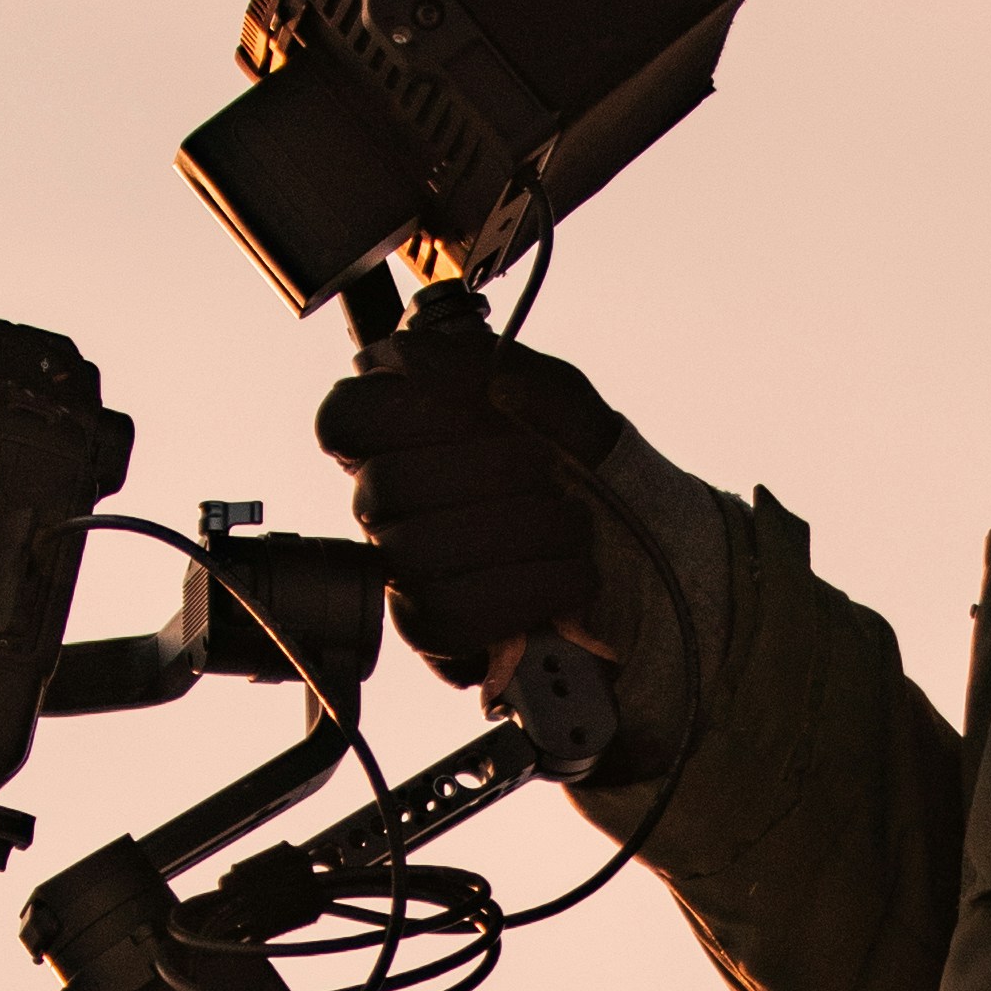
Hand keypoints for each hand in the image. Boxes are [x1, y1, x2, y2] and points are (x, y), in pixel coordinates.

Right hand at [311, 288, 628, 697]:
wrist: (645, 546)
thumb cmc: (580, 465)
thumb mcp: (548, 391)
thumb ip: (478, 359)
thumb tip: (404, 355)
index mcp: (400, 438)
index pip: (345, 417)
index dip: (408, 407)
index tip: (477, 404)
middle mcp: (387, 506)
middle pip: (388, 482)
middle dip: (489, 469)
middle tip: (546, 470)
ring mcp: (404, 574)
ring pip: (419, 550)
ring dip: (521, 530)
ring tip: (572, 525)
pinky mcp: (437, 635)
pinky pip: (453, 614)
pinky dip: (529, 587)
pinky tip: (570, 576)